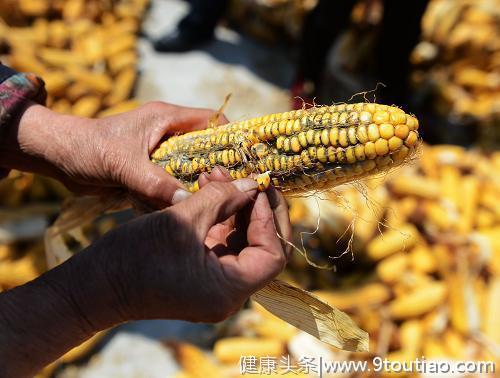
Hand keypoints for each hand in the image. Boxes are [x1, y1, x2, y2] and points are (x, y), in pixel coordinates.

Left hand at [0, 101, 225, 206]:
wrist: (58, 157)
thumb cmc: (89, 149)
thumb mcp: (124, 164)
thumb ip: (155, 182)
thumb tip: (186, 203)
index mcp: (166, 118)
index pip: (210, 120)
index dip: (230, 137)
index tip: (243, 162)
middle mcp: (167, 134)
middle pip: (204, 148)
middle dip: (215, 168)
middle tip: (229, 190)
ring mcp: (158, 153)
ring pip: (189, 168)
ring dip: (194, 184)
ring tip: (208, 203)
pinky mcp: (148, 170)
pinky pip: (171, 182)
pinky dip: (176, 194)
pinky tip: (181, 208)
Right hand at [64, 170, 291, 326]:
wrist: (94, 285)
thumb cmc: (133, 256)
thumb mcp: (181, 220)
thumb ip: (221, 198)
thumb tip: (251, 184)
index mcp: (229, 290)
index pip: (273, 255)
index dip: (269, 219)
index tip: (256, 188)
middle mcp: (227, 293)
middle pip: (262, 248)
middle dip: (255, 209)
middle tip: (248, 177)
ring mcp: (214, 284)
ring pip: (242, 242)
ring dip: (235, 207)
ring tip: (217, 174)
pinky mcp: (200, 273)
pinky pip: (221, 243)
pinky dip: (219, 217)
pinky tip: (208, 189)